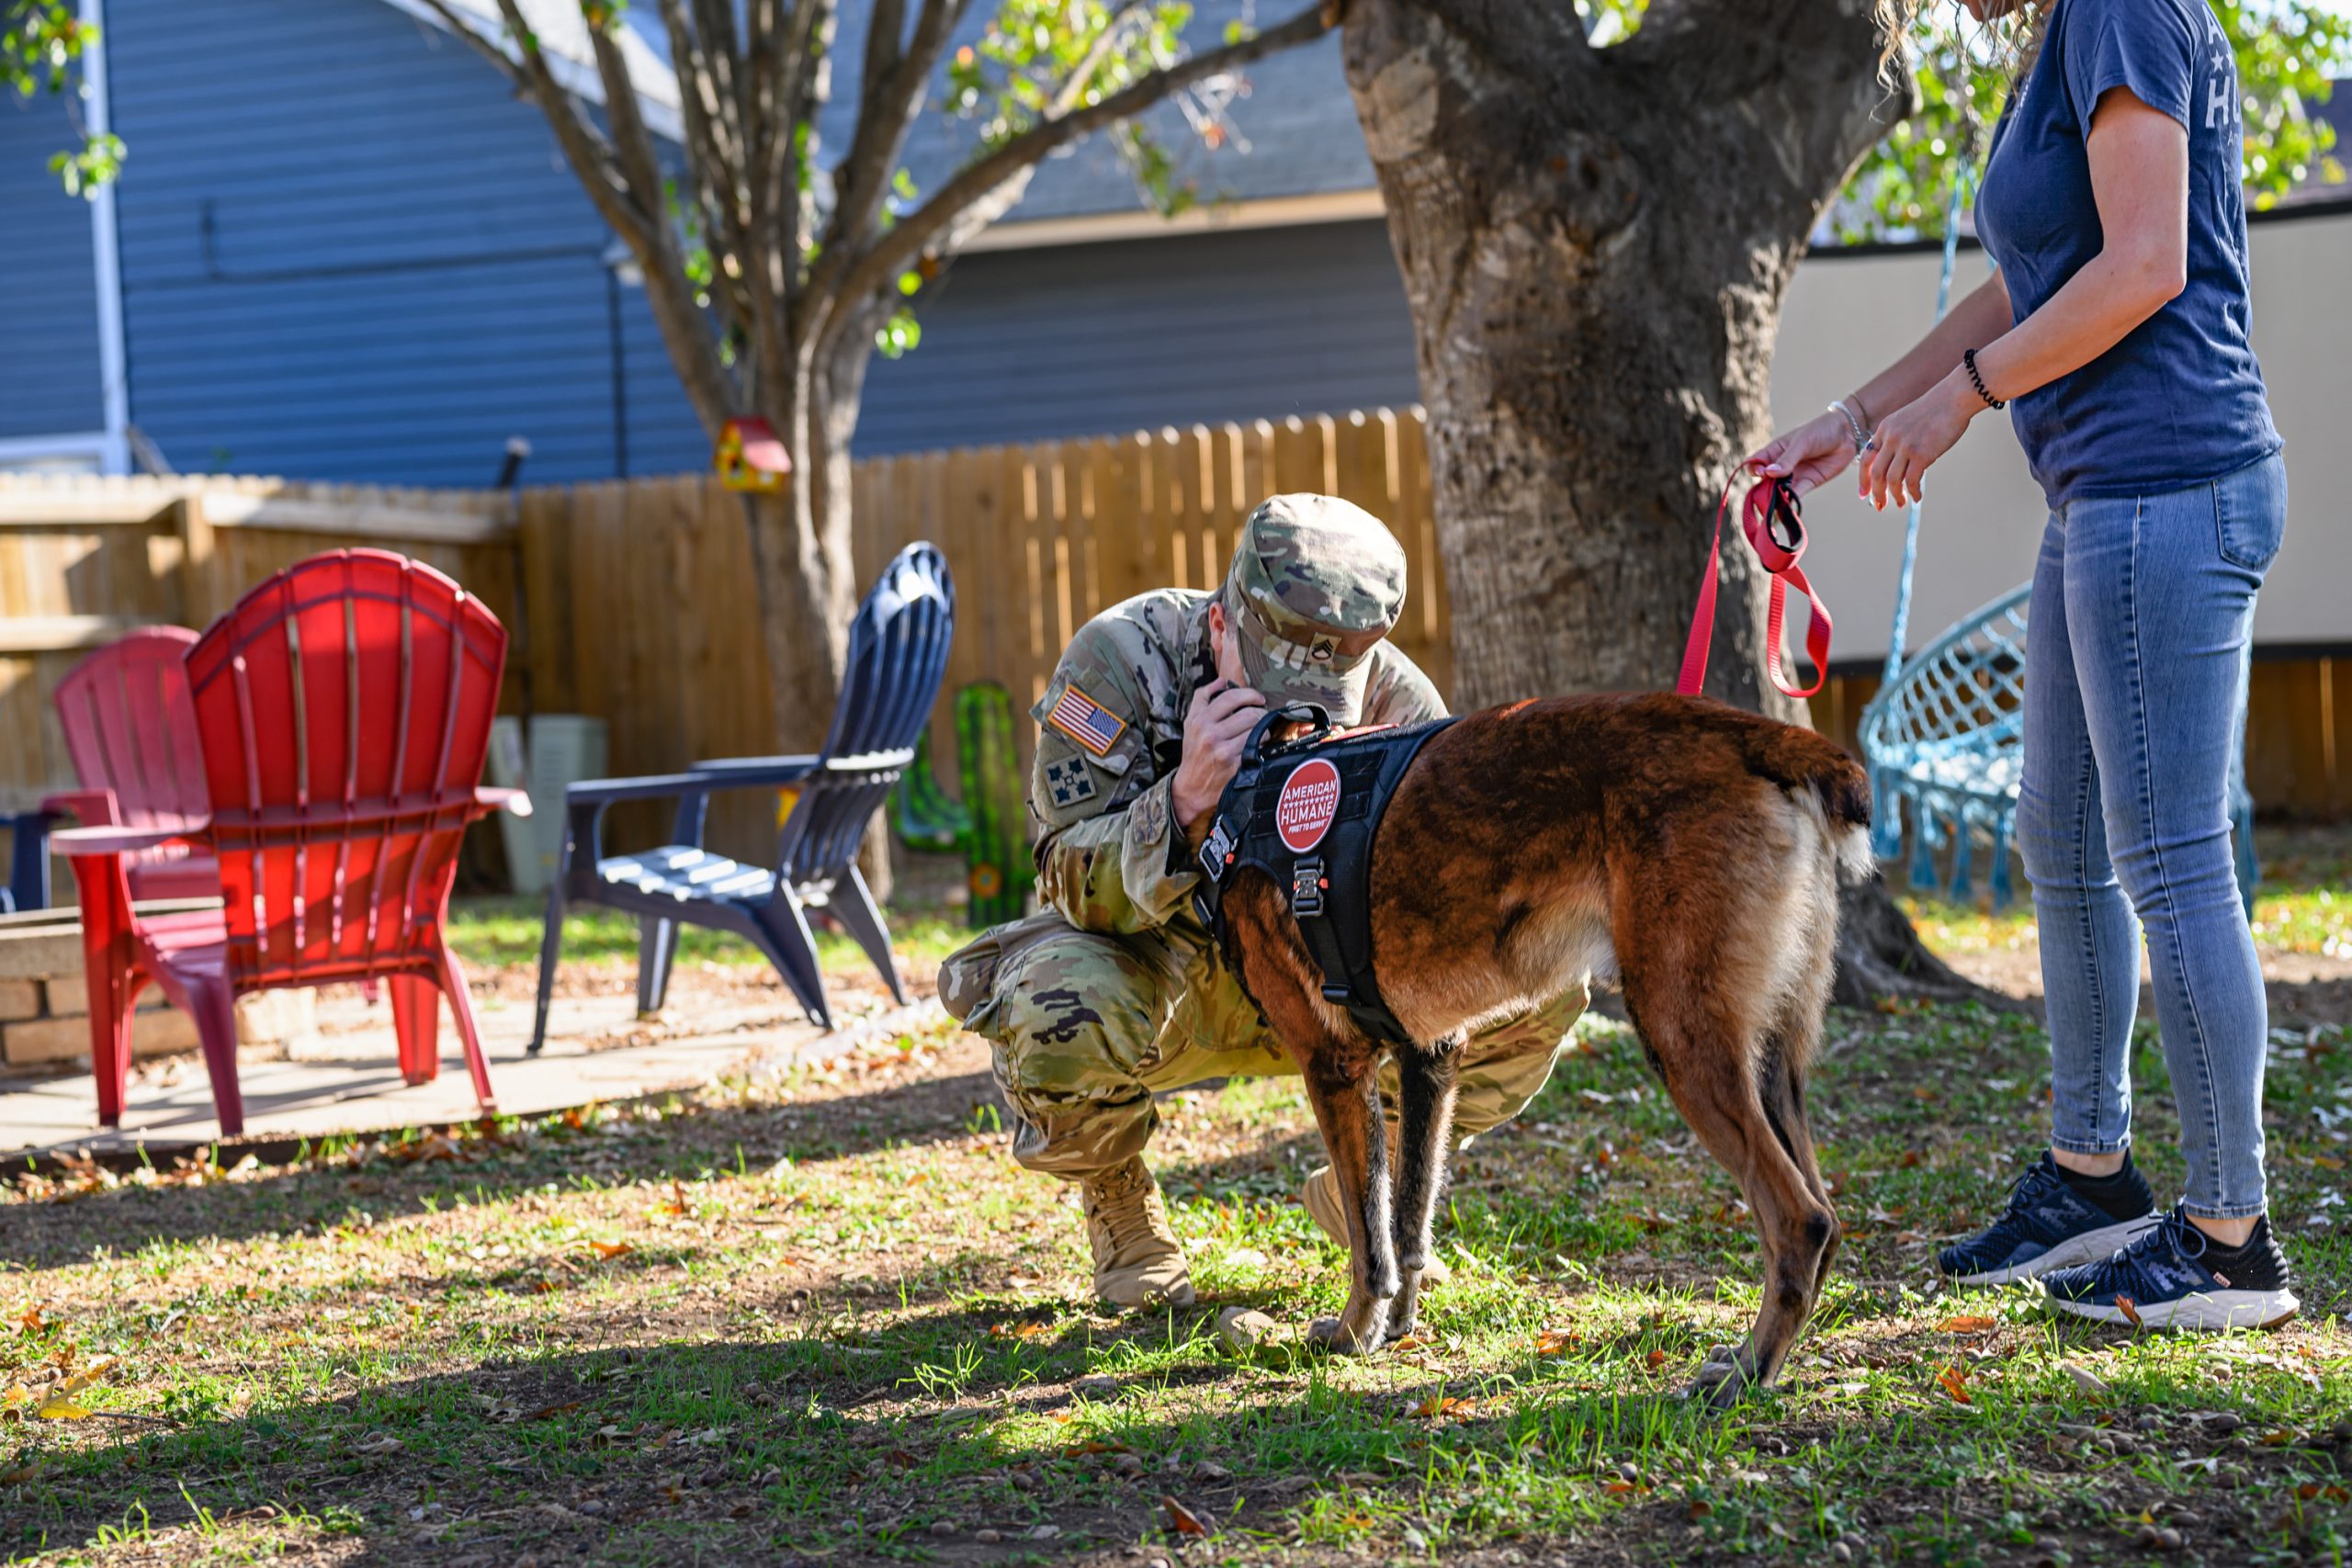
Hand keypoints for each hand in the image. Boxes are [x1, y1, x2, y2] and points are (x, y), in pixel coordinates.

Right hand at [1171, 678, 1266, 834]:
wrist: (1191, 788)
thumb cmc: (1193, 753)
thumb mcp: (1190, 723)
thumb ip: (1202, 698)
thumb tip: (1221, 681)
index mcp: (1199, 720)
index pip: (1230, 697)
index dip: (1249, 694)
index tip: (1258, 698)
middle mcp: (1210, 734)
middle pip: (1248, 713)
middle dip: (1260, 712)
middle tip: (1262, 715)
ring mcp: (1223, 750)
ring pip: (1256, 729)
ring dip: (1264, 728)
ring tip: (1261, 730)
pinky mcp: (1234, 765)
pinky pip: (1257, 747)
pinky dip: (1262, 744)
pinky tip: (1258, 745)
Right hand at [1746, 411, 1856, 497]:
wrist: (1848, 433)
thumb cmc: (1821, 430)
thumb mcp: (1802, 442)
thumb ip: (1787, 459)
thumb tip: (1769, 473)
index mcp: (1775, 450)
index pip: (1756, 462)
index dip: (1754, 469)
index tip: (1759, 473)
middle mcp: (1782, 464)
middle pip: (1765, 479)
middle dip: (1763, 488)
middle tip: (1765, 494)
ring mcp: (1794, 475)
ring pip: (1779, 489)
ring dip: (1775, 497)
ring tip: (1774, 504)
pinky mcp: (1808, 483)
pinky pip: (1795, 494)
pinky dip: (1790, 501)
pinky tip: (1787, 506)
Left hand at [1857, 372, 1977, 510]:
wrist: (1954, 397)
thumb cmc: (1936, 410)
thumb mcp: (1907, 420)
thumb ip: (1898, 439)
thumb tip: (1899, 466)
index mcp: (1884, 429)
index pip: (1865, 458)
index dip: (1863, 478)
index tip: (1864, 493)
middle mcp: (1890, 438)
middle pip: (1876, 473)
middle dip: (1877, 493)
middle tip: (1879, 506)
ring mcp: (1905, 446)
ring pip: (1892, 480)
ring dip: (1895, 495)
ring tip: (1900, 503)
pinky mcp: (1921, 454)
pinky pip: (1912, 480)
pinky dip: (1913, 492)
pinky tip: (1916, 497)